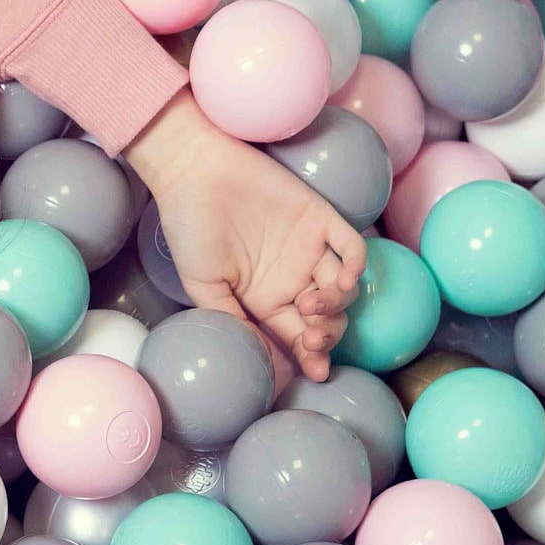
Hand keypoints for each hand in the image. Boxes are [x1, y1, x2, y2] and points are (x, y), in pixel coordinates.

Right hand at [125, 93, 367, 382]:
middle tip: (314, 337)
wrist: (192, 173)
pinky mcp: (320, 219)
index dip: (311, 356)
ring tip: (312, 303)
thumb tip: (261, 359)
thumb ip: (233, 319)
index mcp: (264, 297)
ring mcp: (309, 248)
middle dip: (326, 334)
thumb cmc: (190, 229)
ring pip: (343, 288)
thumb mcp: (202, 285)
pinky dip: (355, 267)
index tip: (317, 372)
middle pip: (327, 317)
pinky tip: (341, 280)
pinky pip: (352, 247)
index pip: (298, 335)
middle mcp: (291, 276)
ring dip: (337, 306)